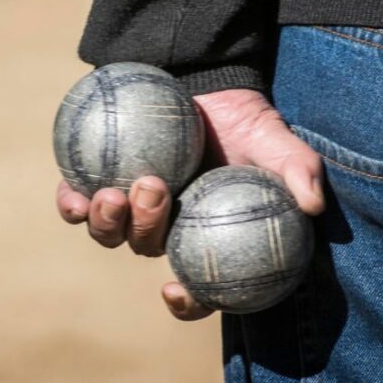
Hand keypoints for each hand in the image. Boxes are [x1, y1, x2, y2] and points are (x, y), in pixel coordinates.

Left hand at [56, 88, 323, 320]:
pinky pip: (75, 200)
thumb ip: (298, 170)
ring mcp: (128, 204)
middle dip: (143, 230)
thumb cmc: (246, 121)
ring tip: (114, 192)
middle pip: (144, 248)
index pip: (198, 287)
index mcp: (204, 238)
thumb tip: (313, 203)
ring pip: (107, 231)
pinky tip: (74, 191)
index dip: (187, 303)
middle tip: (155, 188)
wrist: (203, 78)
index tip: (175, 292)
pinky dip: (70, 201)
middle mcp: (164, 227)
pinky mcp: (97, 177)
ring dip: (106, 221)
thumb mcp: (279, 142)